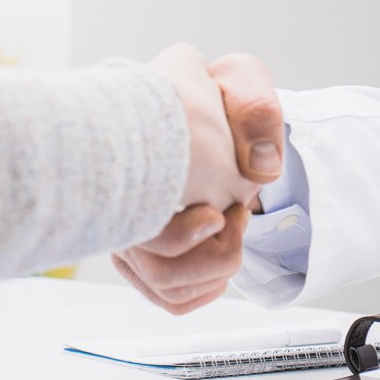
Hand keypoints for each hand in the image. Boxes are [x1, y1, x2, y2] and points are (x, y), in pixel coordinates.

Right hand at [116, 50, 281, 314]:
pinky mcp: (138, 255)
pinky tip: (222, 249)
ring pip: (164, 285)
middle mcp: (119, 200)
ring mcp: (125, 231)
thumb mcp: (241, 82)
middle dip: (212, 255)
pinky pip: (170, 298)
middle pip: (155, 267)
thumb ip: (256, 110)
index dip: (180, 235)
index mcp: (133, 156)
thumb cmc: (216, 96)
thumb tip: (261, 168)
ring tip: (230, 227)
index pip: (138, 223)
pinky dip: (207, 286)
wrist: (208, 110)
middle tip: (232, 217)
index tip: (219, 216)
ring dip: (214, 269)